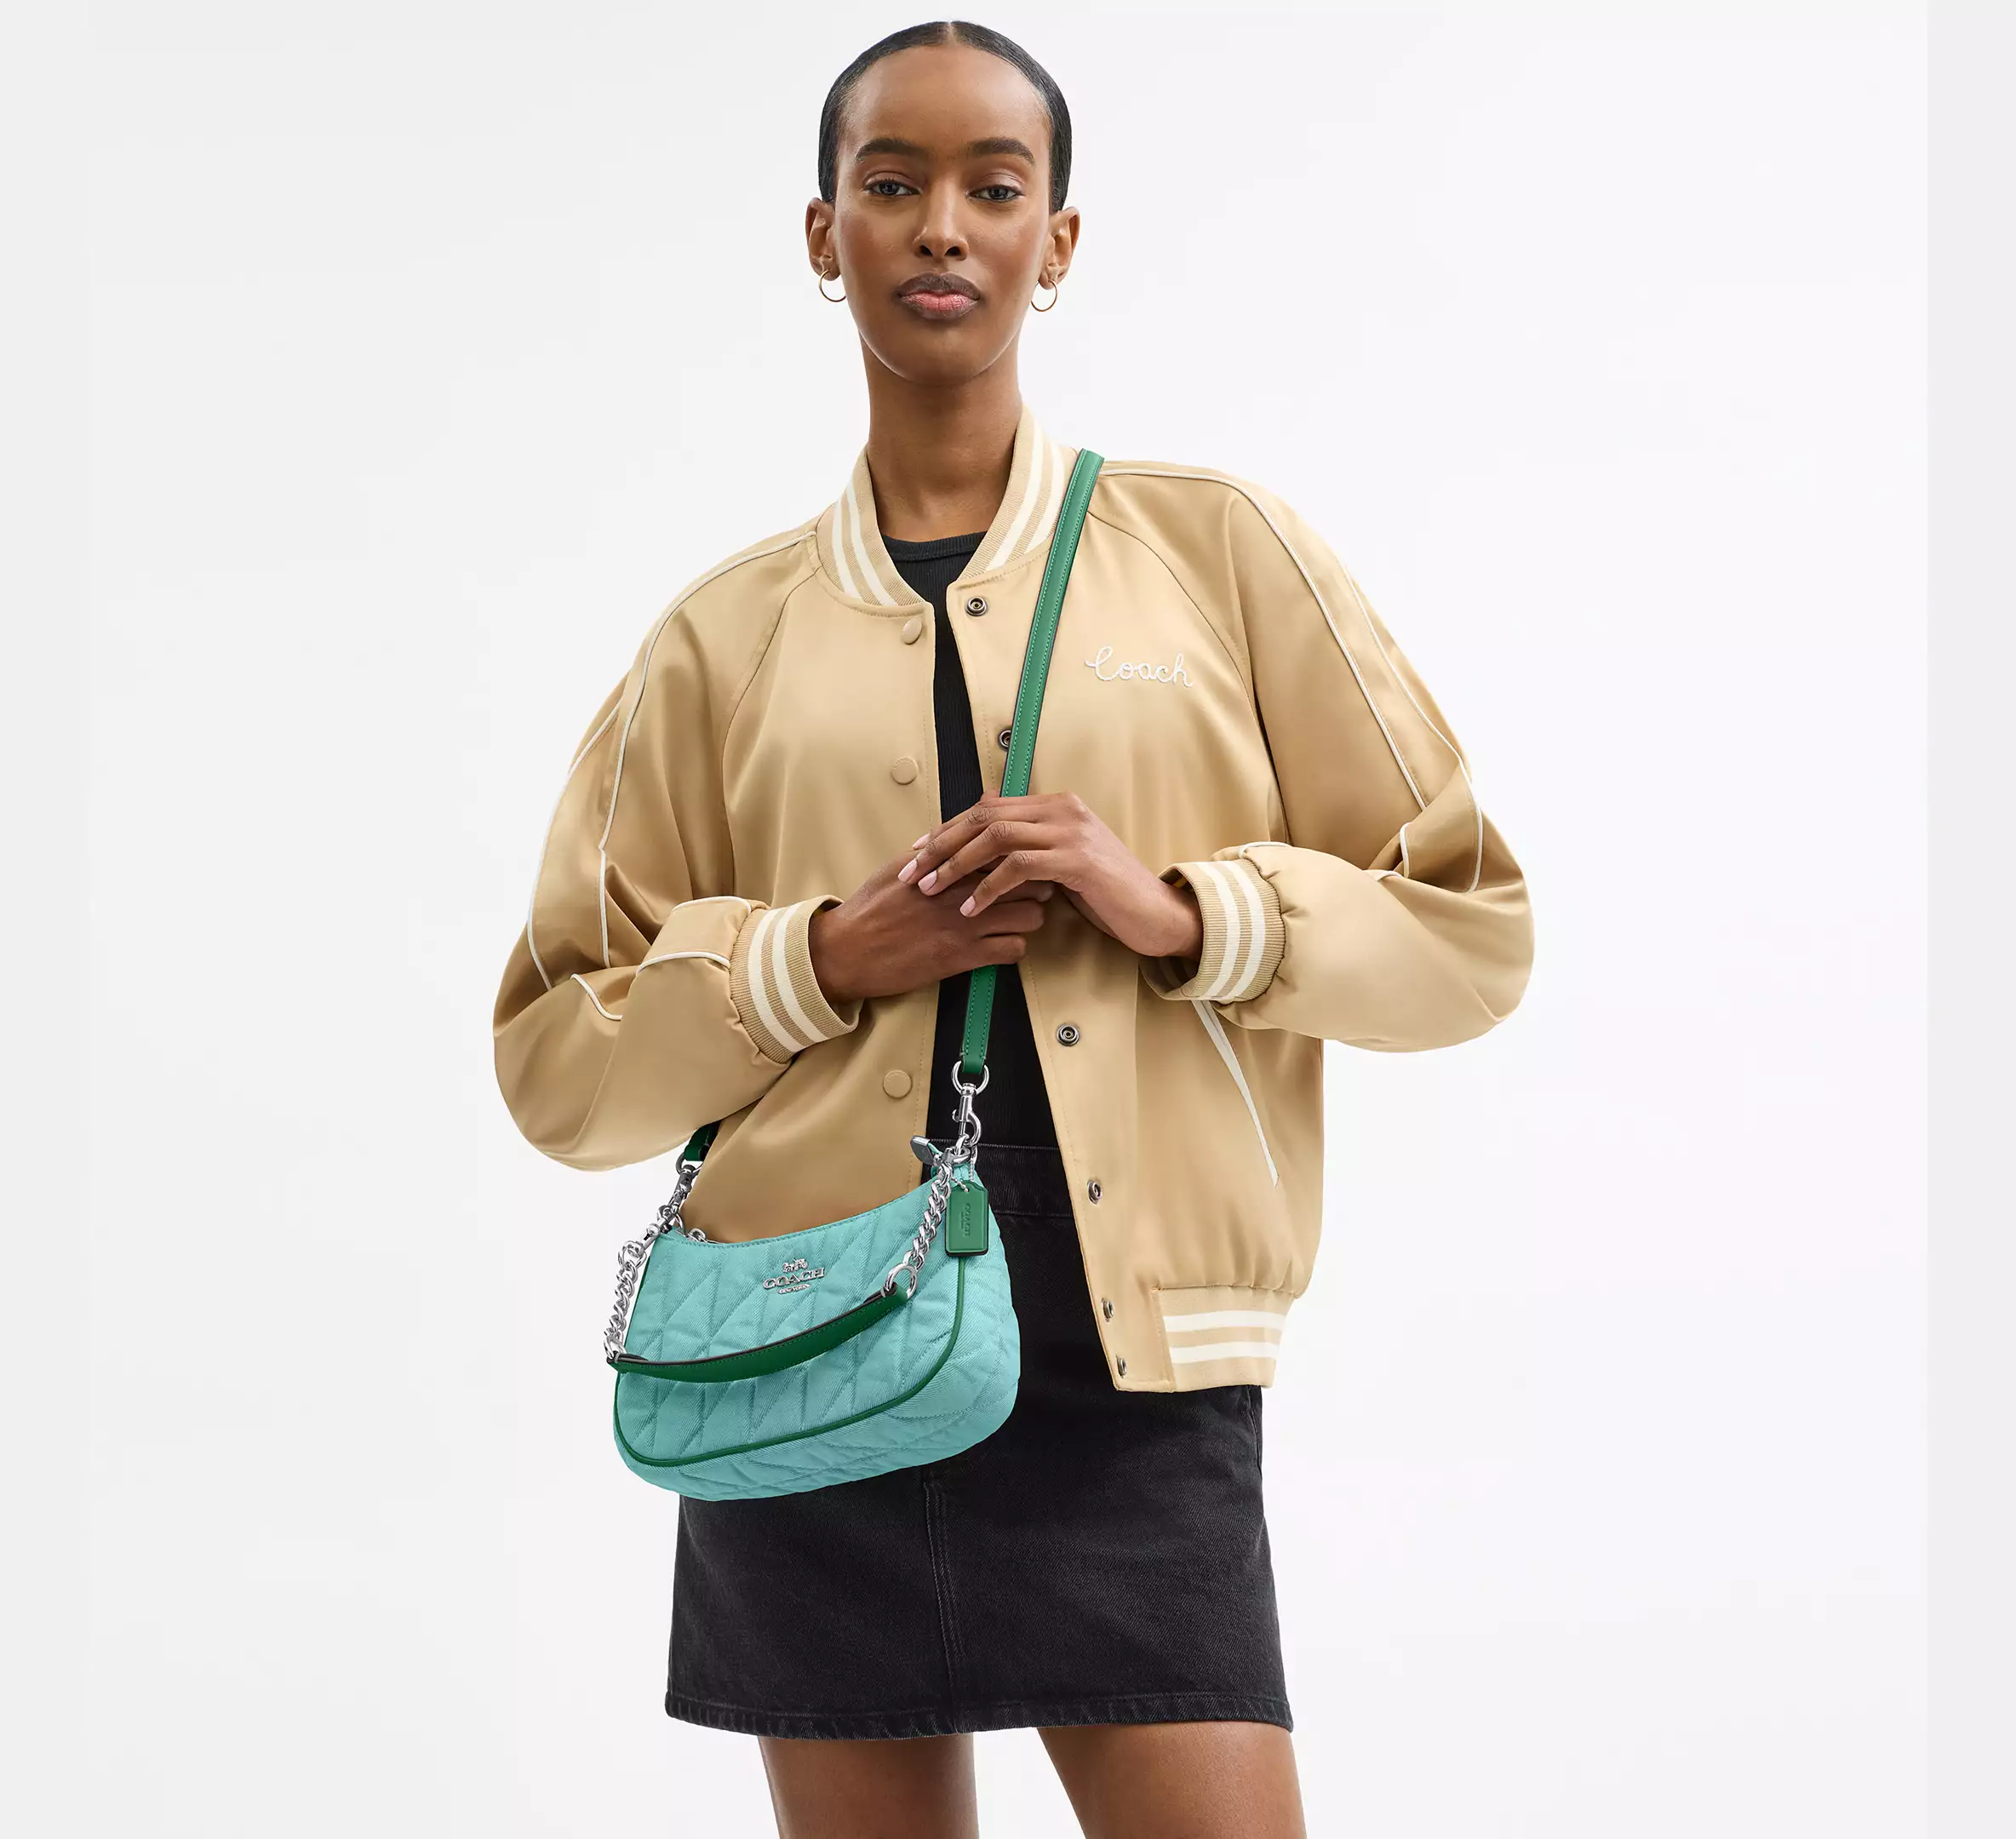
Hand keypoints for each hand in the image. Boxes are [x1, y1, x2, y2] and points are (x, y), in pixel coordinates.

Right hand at [807, 848, 1059, 1005]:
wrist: (848, 951)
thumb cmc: (871, 908)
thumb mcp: (899, 866)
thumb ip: (934, 847)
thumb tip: (960, 825)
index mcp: (949, 864)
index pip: (1005, 849)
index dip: (1020, 855)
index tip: (1021, 863)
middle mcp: (963, 890)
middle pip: (1028, 879)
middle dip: (1036, 885)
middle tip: (1028, 893)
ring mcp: (967, 923)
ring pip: (1031, 915)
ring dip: (1029, 918)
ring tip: (1015, 921)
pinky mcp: (965, 957)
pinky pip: (1015, 950)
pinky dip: (1014, 948)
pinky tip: (1000, 946)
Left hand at [896, 792, 1203, 963]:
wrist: (1155, 914)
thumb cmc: (1105, 894)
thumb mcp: (1060, 864)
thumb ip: (1028, 848)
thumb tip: (980, 842)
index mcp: (1055, 805)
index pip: (987, 807)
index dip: (946, 828)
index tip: (915, 852)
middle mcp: (1062, 809)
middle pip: (984, 816)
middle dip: (941, 845)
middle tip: (911, 872)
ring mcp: (1071, 831)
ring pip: (996, 837)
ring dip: (956, 865)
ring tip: (930, 890)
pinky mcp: (1078, 860)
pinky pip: (1019, 867)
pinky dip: (988, 887)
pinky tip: (970, 908)